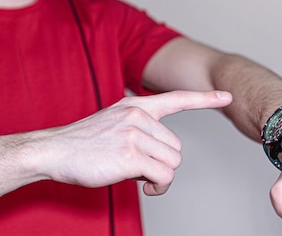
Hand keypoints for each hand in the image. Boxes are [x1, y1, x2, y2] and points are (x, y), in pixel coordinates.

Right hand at [39, 90, 231, 195]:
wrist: (54, 150)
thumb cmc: (83, 143)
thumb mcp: (113, 123)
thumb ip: (139, 128)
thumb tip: (162, 153)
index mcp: (135, 106)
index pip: (176, 99)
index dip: (204, 99)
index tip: (227, 96)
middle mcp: (137, 115)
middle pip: (177, 148)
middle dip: (161, 163)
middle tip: (135, 166)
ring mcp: (134, 133)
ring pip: (173, 163)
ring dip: (158, 176)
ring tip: (132, 172)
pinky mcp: (130, 154)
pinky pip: (163, 176)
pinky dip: (156, 186)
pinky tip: (141, 184)